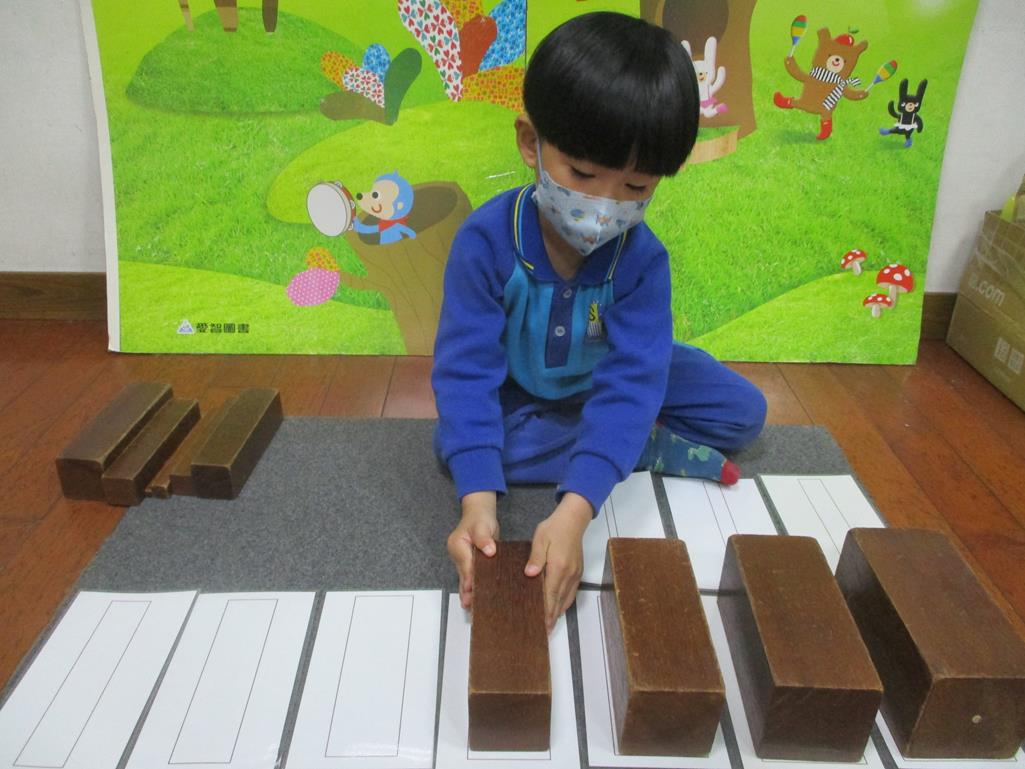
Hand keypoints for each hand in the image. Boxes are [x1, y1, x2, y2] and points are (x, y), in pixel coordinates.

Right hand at [447, 491, 498, 609]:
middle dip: (467, 589)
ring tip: (471, 607)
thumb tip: (489, 550)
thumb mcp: (482, 525)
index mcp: (457, 544)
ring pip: (465, 578)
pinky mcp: (469, 563)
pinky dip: (472, 587)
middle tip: (470, 604)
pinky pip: (469, 577)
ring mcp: (462, 560)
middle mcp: (457, 554)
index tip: (472, 588)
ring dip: (468, 592)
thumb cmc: (480, 518)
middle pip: (463, 574)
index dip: (470, 576)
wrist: (479, 514)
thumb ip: (484, 538)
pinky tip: (474, 599)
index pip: (465, 563)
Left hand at [525, 492, 592, 632]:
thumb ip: (535, 558)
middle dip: (552, 617)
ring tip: (550, 625)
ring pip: (567, 598)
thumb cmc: (554, 528)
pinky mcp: (578, 571)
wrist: (573, 520)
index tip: (542, 625)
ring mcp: (575, 574)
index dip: (546, 611)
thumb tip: (529, 574)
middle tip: (544, 631)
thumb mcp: (540, 540)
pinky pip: (572, 592)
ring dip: (559, 612)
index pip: (550, 594)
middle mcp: (568, 574)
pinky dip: (565, 603)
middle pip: (559, 601)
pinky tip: (559, 607)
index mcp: (558, 567)